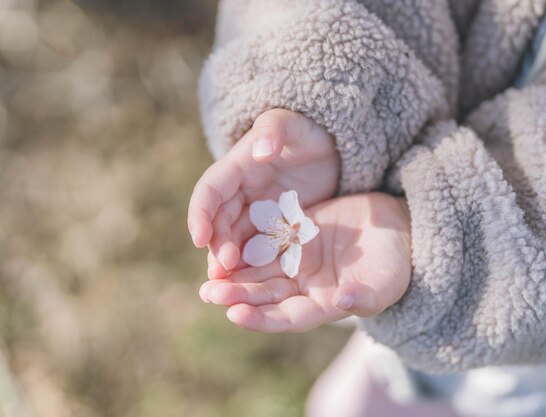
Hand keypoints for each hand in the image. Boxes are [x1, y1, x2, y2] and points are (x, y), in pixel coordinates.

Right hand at [188, 109, 338, 275]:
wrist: (329, 146)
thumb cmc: (308, 131)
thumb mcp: (294, 124)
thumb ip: (275, 129)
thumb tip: (259, 150)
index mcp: (237, 165)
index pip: (210, 190)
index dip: (201, 213)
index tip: (200, 238)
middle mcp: (240, 191)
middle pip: (220, 220)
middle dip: (217, 245)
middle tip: (222, 271)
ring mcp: (256, 210)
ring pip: (235, 238)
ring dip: (229, 260)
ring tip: (230, 284)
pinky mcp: (273, 225)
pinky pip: (259, 246)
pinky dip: (253, 263)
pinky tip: (254, 283)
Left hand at [198, 193, 411, 332]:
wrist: (399, 227)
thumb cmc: (396, 262)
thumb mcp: (386, 282)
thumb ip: (365, 296)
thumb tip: (341, 302)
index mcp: (324, 305)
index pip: (287, 317)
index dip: (262, 318)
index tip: (235, 314)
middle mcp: (305, 285)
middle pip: (267, 294)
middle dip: (238, 294)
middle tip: (209, 292)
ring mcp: (300, 259)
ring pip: (262, 268)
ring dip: (236, 271)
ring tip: (210, 270)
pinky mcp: (298, 234)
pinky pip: (268, 239)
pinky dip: (248, 241)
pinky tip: (226, 238)